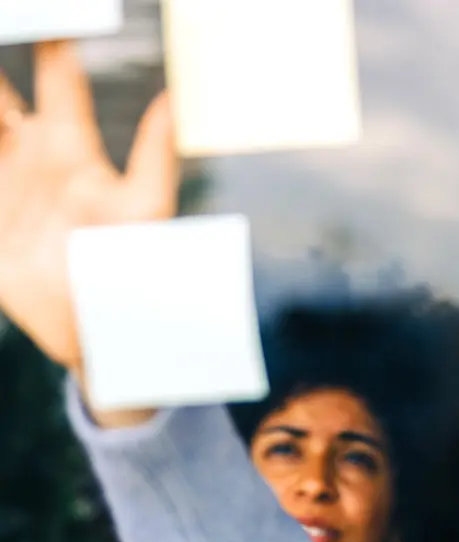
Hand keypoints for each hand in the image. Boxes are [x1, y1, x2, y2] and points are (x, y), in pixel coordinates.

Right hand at [0, 42, 177, 369]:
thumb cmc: (131, 270)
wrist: (96, 330)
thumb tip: (177, 101)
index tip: (46, 7)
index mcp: (72, 148)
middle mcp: (34, 157)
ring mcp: (5, 184)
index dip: (51, 38)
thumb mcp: (144, 210)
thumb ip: (155, 156)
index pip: (58, 76)